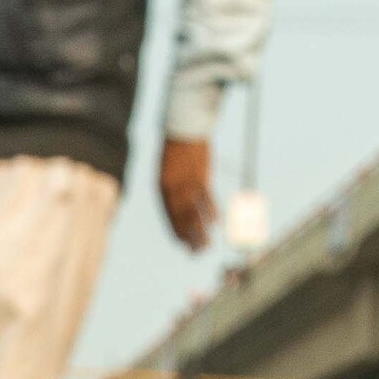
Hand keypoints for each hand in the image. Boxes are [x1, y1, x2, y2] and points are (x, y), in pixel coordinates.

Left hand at [157, 137, 217, 252]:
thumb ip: (172, 185)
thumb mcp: (168, 167)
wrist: (184, 126)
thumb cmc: (175, 145)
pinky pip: (208, 200)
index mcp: (162, 187)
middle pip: (181, 219)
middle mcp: (174, 189)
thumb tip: (176, 200)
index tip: (182, 243)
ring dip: (201, 232)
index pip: (169, 215)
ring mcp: (188, 184)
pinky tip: (216, 225)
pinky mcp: (202, 178)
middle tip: (196, 253)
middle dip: (189, 238)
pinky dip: (212, 213)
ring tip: (207, 247)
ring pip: (195, 214)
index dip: (176, 230)